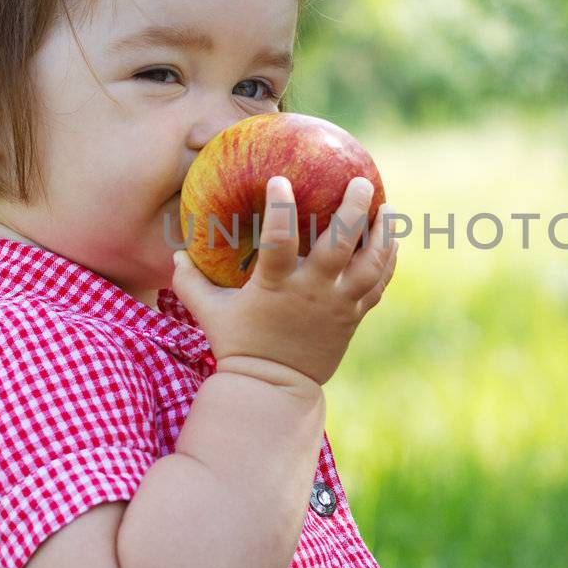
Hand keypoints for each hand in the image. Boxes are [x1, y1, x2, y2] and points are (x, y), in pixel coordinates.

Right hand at [169, 175, 398, 387]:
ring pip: (370, 265)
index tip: (281, 179)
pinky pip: (377, 285)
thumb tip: (176, 252)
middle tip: (360, 181)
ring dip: (383, 234)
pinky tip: (391, 240)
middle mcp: (311, 292)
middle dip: (353, 210)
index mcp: (275, 286)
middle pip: (340, 245)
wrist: (273, 388)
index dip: (280, 208)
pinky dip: (387, 261)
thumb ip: (190, 281)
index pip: (278, 240)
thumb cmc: (238, 344)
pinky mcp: (353, 317)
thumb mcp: (209, 312)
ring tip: (388, 208)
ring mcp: (337, 305)